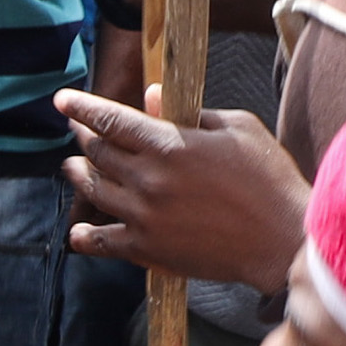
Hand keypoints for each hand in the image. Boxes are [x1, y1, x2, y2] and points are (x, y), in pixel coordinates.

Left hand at [60, 87, 308, 293]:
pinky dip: (85, 237)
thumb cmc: (269, 178)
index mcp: (169, 144)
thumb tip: (152, 95)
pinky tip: (78, 232)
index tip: (63, 101)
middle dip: (84, 136)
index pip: (111, 119)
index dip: (82, 107)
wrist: (282, 239)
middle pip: (99, 152)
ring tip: (74, 166)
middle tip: (80, 131)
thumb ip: (189, 112)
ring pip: (95, 191)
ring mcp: (144, 216)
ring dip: (80, 175)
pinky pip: (103, 243)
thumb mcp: (237, 128)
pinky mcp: (148, 250)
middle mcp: (148, 179)